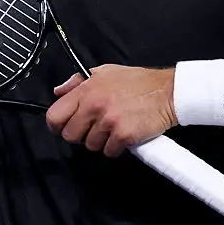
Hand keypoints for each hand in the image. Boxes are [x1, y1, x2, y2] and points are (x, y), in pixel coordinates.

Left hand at [46, 64, 177, 156]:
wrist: (168, 92)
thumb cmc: (140, 83)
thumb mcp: (106, 72)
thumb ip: (79, 81)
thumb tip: (59, 91)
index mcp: (88, 90)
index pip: (55, 115)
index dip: (57, 125)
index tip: (63, 127)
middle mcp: (95, 105)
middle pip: (71, 135)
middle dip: (82, 135)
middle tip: (95, 127)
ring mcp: (109, 121)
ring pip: (91, 145)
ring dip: (102, 141)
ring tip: (115, 127)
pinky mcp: (123, 135)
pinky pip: (109, 152)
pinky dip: (117, 147)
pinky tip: (125, 134)